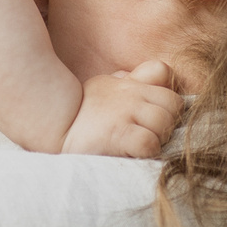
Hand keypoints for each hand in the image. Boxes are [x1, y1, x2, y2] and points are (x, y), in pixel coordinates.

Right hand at [59, 60, 181, 157]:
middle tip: (150, 133)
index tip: (155, 111)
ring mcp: (125, 113)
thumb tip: (144, 74)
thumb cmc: (81, 112)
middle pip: (173, 103)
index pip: (164, 72)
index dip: (166, 95)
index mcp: (128, 83)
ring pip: (165, 123)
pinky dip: (147, 152)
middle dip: (168, 122)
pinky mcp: (118, 134)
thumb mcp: (104, 86)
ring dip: (158, 139)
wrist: (53, 127)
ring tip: (140, 145)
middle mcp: (130, 94)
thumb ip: (127, 80)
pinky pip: (150, 143)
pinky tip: (133, 153)